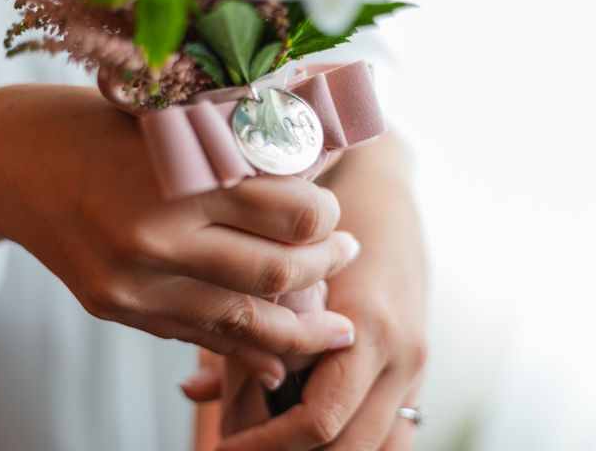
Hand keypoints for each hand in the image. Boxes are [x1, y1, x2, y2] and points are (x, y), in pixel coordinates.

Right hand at [0, 85, 360, 381]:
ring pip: (246, 323)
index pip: (294, 215)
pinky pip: (201, 337)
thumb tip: (315, 201)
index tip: (332, 215)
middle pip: (278, 273)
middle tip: (345, 252)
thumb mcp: (181, 126)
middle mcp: (156, 237)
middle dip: (326, 266)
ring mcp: (134, 283)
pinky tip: (280, 353)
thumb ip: (246, 164)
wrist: (18, 161)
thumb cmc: (106, 128)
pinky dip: (249, 348)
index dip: (327, 217)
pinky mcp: (119, 310)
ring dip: (301, 329)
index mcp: (180, 175)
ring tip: (333, 326)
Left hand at [183, 134, 427, 449]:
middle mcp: (403, 352)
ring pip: (381, 448)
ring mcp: (418, 363)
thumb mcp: (285, 272)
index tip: (223, 448)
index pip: (319, 419)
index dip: (265, 446)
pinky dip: (357, 444)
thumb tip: (195, 392)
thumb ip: (250, 326)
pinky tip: (319, 444)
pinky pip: (397, 431)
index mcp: (369, 324)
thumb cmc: (326, 220)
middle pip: (350, 448)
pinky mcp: (419, 367)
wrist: (384, 188)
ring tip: (277, 450)